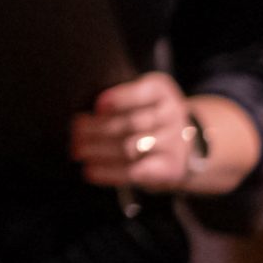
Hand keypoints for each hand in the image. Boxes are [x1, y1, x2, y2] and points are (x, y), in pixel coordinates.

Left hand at [73, 70, 192, 189]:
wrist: (187, 143)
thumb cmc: (151, 114)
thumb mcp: (143, 96)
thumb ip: (120, 97)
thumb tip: (85, 109)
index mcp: (161, 90)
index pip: (143, 92)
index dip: (120, 98)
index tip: (98, 105)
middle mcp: (172, 115)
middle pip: (131, 122)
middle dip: (98, 128)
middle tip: (74, 132)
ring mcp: (174, 144)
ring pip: (130, 147)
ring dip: (98, 150)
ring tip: (76, 150)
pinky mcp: (171, 169)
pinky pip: (136, 171)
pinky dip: (109, 172)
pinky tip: (90, 170)